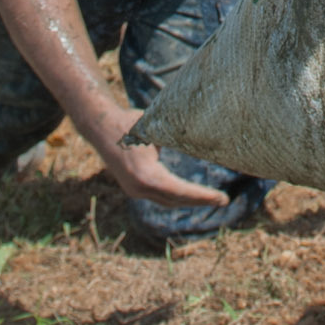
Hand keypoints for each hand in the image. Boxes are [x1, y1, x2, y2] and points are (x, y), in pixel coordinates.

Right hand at [98, 121, 229, 209]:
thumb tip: (203, 137)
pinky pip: (159, 197)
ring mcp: (134, 190)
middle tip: (223, 200)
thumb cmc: (130, 123)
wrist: (101, 128)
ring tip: (212, 199)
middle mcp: (140, 188)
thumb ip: (175, 137)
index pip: (180, 191)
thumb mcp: (156, 129)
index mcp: (146, 175)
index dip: (202, 196)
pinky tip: (190, 195)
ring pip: (167, 201)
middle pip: (176, 200)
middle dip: (200, 201)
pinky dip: (177, 197)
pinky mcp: (133, 188)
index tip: (221, 198)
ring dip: (189, 201)